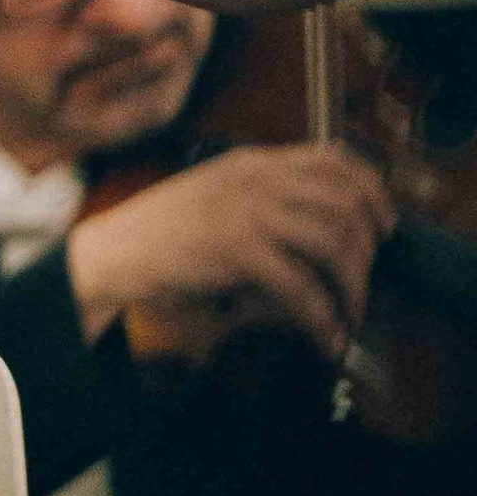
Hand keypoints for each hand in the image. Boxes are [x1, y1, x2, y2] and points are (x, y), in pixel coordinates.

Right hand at [66, 142, 394, 363]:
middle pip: (346, 204)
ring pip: (335, 245)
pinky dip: (323, 319)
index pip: (334, 159)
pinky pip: (303, 290)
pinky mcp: (237, 253)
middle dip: (369, 250)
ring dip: (353, 289)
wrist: (111, 251)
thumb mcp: (215, 193)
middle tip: (365, 281)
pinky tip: (325, 336)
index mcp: (252, 162)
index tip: (383, 222)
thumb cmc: (160, 231)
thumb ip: (261, 196)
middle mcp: (256, 180)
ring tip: (349, 314)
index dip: (371, 191)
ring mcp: (247, 213)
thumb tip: (318, 226)